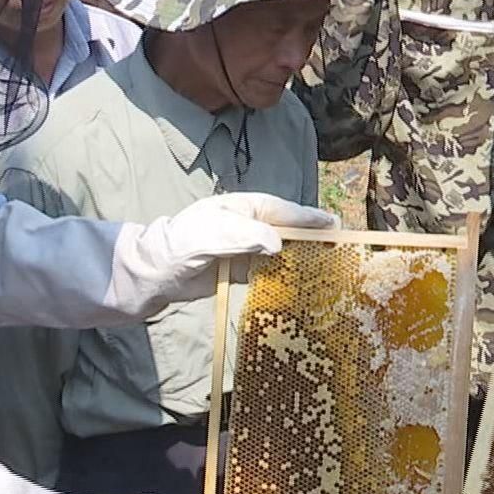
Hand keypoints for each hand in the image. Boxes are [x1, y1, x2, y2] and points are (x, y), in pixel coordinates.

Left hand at [121, 194, 337, 304]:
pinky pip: (267, 272)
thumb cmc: (179, 246)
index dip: (308, 218)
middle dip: (312, 237)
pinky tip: (300, 285)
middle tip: (340, 246)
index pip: (283, 211)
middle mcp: (247, 225)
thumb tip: (278, 244)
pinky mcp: (238, 270)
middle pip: (286, 230)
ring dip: (301, 258)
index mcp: (243, 208)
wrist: (153, 274)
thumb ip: (244, 236)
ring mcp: (243, 248)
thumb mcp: (211, 235)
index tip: (333, 225)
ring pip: (280, 251)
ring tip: (327, 267)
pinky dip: (284, 276)